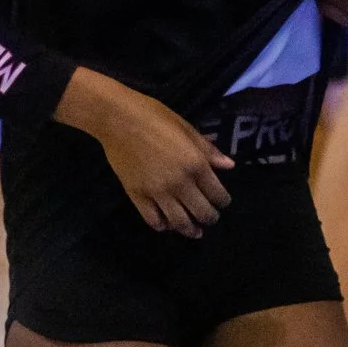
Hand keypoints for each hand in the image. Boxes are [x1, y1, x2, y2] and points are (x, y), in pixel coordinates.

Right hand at [56, 69, 232, 237]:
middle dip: (210, 218)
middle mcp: (179, 183)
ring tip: (194, 230)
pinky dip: (162, 226)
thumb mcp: (186, 128)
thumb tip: (229, 165)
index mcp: (195, 164)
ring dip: (190, 229)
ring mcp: (157, 192)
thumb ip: (208, 150)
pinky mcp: (137, 196)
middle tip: (209, 218)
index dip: (223, 201)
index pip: (218, 194)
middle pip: (202, 213)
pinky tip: (166, 224)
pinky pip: (153, 220)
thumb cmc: (154, 116)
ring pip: (179, 222)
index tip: (222, 202)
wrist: (118, 118)